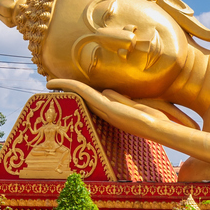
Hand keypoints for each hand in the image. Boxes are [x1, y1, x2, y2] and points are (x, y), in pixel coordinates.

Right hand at [46, 79, 170, 130]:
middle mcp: (104, 111)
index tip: (65, 86)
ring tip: (49, 82)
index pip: (90, 99)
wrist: (160, 127)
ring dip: (65, 88)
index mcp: (111, 110)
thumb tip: (105, 90)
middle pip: (81, 98)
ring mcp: (103, 110)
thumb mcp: (136, 104)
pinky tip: (58, 83)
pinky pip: (85, 93)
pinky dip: (71, 86)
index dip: (77, 92)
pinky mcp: (104, 107)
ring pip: (81, 95)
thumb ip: (121, 99)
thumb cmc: (153, 117)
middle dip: (66, 91)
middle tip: (49, 84)